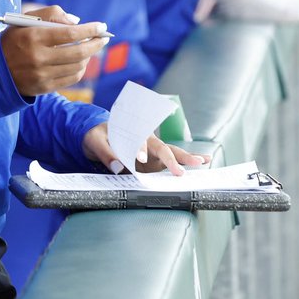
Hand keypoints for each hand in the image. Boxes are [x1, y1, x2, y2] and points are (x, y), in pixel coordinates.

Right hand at [1, 5, 107, 96]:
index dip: (90, 30)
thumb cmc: (13, 40)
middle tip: (103, 38)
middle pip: (78, 53)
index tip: (101, 26)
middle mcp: (38, 57)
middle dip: (95, 44)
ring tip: (90, 49)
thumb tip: (77, 22)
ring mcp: (41, 75)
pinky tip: (81, 62)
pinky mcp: (44, 88)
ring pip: (77, 67)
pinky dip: (80, 69)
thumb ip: (51, 14)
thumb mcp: (25, 20)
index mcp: (34, 36)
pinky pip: (71, 79)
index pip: (70, 33)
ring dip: (89, 57)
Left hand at [81, 122, 209, 174]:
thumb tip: (117, 167)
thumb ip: (105, 153)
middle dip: (174, 157)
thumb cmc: (96, 135)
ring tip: (204, 161)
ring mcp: (150, 152)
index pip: (138, 140)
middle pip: (162, 147)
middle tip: (188, 165)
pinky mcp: (152, 163)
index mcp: (131, 131)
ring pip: (171, 154)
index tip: (139, 159)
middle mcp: (145, 141)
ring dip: (186, 158)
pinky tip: (200, 164)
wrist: (96, 137)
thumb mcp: (95, 141)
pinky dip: (183, 165)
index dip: (139, 149)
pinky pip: (167, 165)